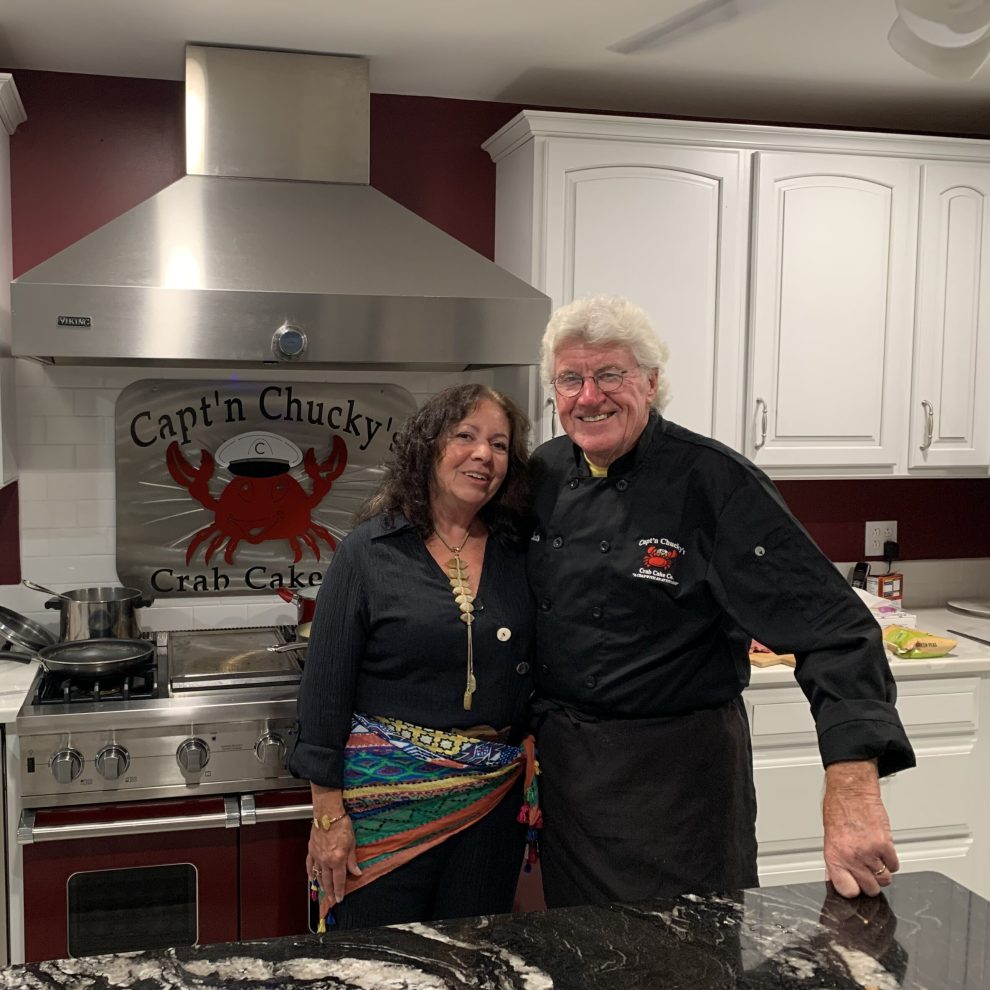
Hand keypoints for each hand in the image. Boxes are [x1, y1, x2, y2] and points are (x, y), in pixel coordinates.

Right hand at [306, 815, 361, 914]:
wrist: (327, 814)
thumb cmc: (342, 825)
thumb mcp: (352, 843)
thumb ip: (352, 860)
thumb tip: (357, 873)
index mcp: (337, 859)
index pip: (339, 880)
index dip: (339, 891)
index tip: (339, 899)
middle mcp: (326, 860)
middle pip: (327, 880)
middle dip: (330, 892)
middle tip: (331, 900)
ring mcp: (317, 856)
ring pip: (318, 875)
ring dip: (321, 885)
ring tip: (324, 892)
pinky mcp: (311, 850)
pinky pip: (309, 865)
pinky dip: (310, 873)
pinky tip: (311, 878)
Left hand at [822, 760, 898, 897]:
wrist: (851, 791)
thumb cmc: (837, 809)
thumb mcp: (829, 838)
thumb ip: (834, 861)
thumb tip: (833, 879)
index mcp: (834, 856)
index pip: (847, 890)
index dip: (853, 890)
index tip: (855, 886)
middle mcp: (851, 856)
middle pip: (870, 889)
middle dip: (871, 882)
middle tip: (867, 870)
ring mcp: (869, 851)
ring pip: (885, 879)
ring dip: (883, 872)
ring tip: (875, 858)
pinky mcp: (885, 844)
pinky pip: (895, 865)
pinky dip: (891, 861)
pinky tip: (883, 850)